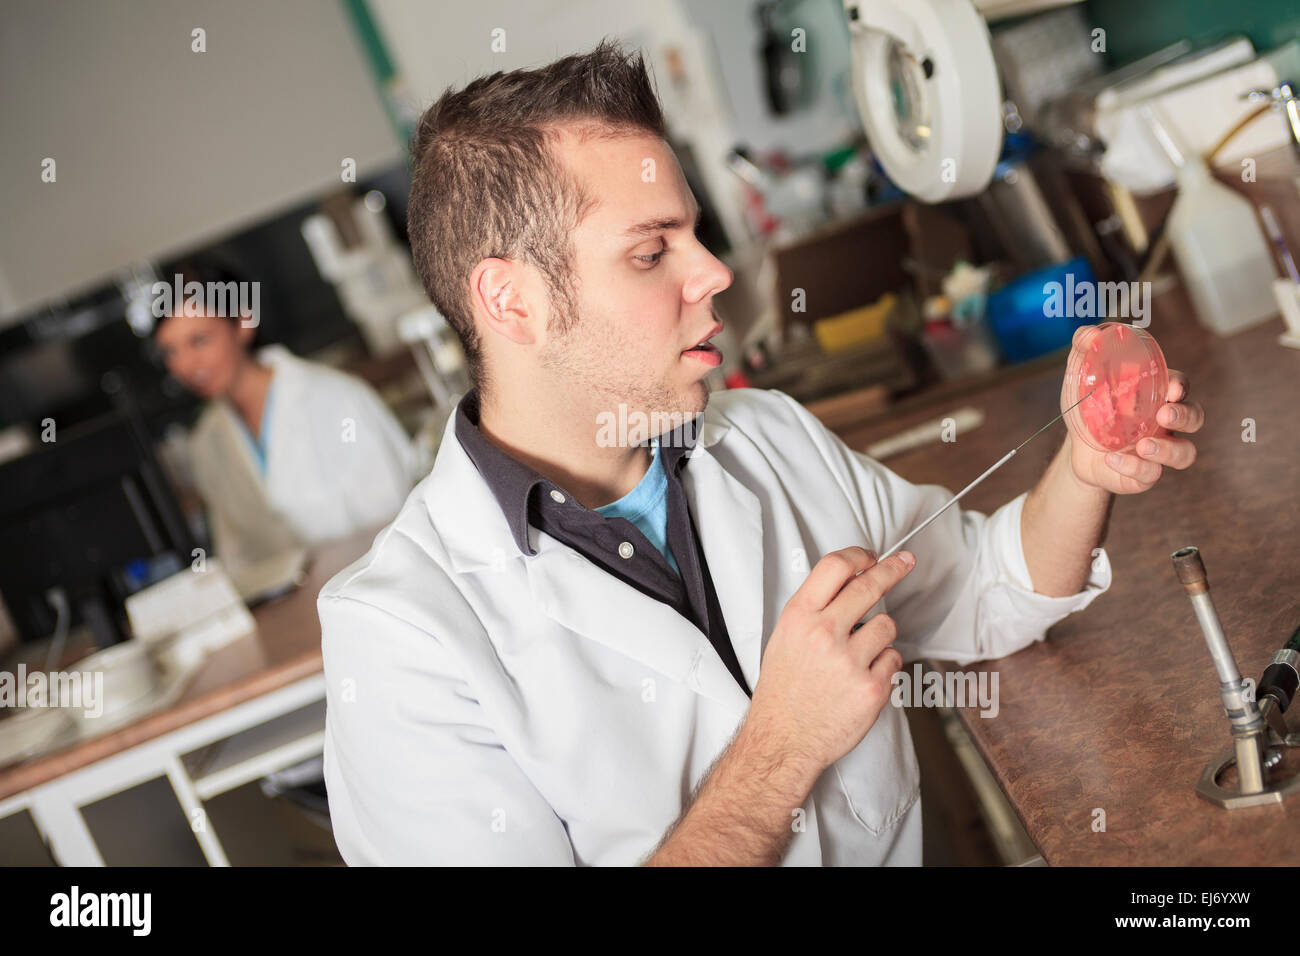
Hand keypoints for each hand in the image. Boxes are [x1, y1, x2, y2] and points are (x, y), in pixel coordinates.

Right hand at [746, 547, 914, 773]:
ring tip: (858, 656)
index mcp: (799, 617)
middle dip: (893, 569)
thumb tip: (850, 581)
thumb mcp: (785, 637)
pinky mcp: (872, 688)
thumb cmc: (784, 689)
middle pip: (869, 585)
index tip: (872, 556)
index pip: (835, 567)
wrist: (784, 740)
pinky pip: (894, 660)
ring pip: (887, 626)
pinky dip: (884, 667)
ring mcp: (849, 661)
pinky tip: (862, 679)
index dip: (859, 555)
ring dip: (880, 636)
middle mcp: (824, 634)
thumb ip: (815, 609)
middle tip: (904, 562)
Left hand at [1060, 327, 1203, 493]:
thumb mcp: (1080, 375)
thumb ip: (1084, 348)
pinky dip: (1134, 468)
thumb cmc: (1089, 405)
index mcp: (1157, 394)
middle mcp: (1166, 422)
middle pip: (1195, 418)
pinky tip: (1112, 459)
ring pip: (1184, 453)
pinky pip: (1150, 476)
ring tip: (1143, 446)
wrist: (1076, 447)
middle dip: (1185, 415)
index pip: (1180, 386)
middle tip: (1164, 413)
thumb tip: (1089, 335)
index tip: (1171, 387)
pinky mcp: (1144, 474)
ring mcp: (1160, 450)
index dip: (1180, 386)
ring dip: (1168, 450)